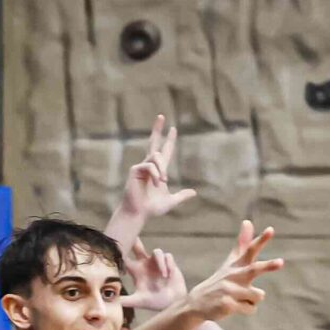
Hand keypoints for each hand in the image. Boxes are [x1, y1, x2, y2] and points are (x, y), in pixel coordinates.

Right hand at [113, 113, 197, 228]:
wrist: (139, 214)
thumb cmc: (151, 209)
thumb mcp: (170, 201)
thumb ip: (181, 196)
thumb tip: (194, 192)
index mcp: (158, 170)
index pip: (164, 151)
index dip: (169, 140)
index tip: (173, 129)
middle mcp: (149, 166)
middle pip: (153, 143)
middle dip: (157, 129)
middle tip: (161, 116)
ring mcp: (141, 167)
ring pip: (156, 157)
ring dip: (162, 169)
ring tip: (163, 181)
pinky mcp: (135, 171)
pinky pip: (150, 166)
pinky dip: (156, 174)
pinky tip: (158, 183)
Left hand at [118, 240, 185, 316]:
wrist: (172, 303)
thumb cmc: (155, 302)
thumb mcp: (139, 301)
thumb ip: (126, 300)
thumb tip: (112, 301)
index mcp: (137, 272)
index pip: (126, 259)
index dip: (121, 252)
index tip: (116, 246)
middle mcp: (146, 264)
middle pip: (138, 247)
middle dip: (136, 241)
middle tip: (133, 234)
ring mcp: (157, 263)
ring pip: (157, 251)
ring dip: (161, 263)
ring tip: (164, 276)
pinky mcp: (169, 263)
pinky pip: (168, 257)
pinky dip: (168, 265)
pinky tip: (169, 276)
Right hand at [184, 222, 284, 323]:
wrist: (197, 303)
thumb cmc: (220, 280)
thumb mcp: (231, 261)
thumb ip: (242, 243)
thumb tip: (248, 221)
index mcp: (237, 264)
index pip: (251, 249)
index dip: (261, 240)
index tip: (271, 230)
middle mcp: (234, 275)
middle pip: (255, 269)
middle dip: (268, 266)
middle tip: (281, 262)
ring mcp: (230, 290)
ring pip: (258, 296)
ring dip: (252, 300)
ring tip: (239, 298)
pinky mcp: (228, 304)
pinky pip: (251, 309)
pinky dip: (246, 309)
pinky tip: (233, 307)